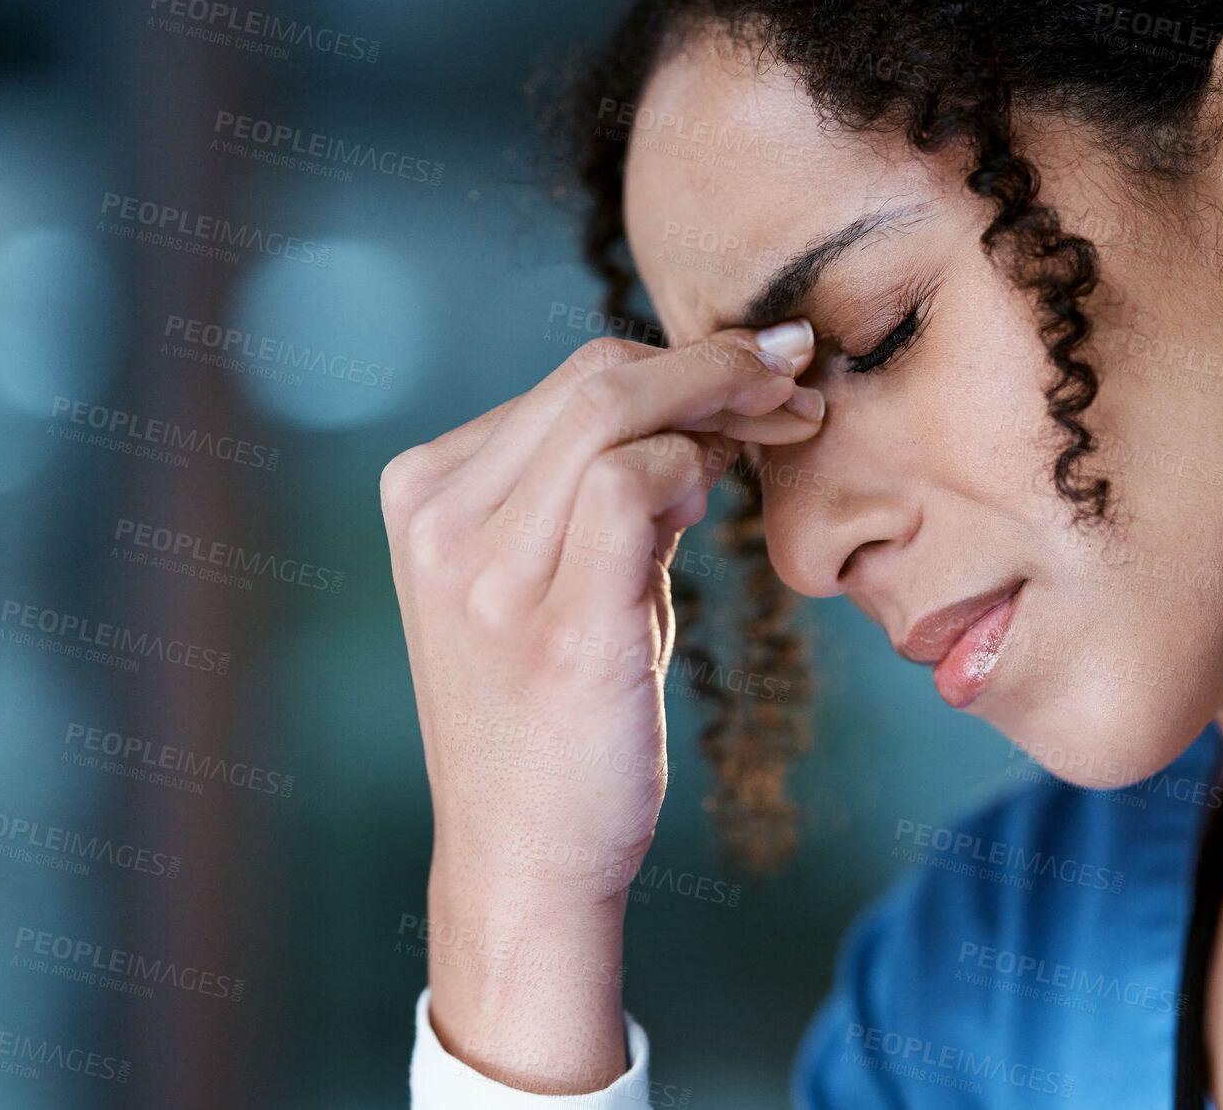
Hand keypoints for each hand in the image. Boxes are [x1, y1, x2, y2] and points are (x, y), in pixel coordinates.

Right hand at [381, 318, 819, 1091]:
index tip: (761, 376)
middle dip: (715, 365)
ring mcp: (485, 570)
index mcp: (426, 494)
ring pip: (613, 410)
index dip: (682, 366)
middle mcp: (441, 519)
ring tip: (776, 435)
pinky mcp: (552, 622)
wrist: (523, 856)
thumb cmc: (551, 716)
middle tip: (796, 381)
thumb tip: (704, 406)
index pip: (569, 381)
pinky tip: (712, 507)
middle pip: (594, 376)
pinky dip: (690, 471)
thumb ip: (599, 490)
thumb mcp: (550, 581)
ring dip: (720, 405)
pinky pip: (628, 484)